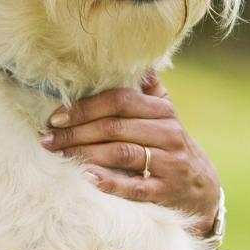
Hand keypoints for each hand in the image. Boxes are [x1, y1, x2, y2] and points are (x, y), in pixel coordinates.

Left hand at [39, 70, 221, 236]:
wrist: (201, 188)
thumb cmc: (169, 146)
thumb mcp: (164, 115)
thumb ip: (147, 89)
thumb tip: (137, 58)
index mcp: (162, 110)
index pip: (120, 100)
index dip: (85, 107)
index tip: (56, 117)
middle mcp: (168, 133)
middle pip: (115, 127)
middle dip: (76, 132)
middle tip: (47, 139)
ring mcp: (170, 163)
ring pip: (122, 153)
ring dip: (85, 154)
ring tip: (59, 156)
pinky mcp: (167, 191)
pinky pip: (135, 187)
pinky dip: (109, 182)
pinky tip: (86, 178)